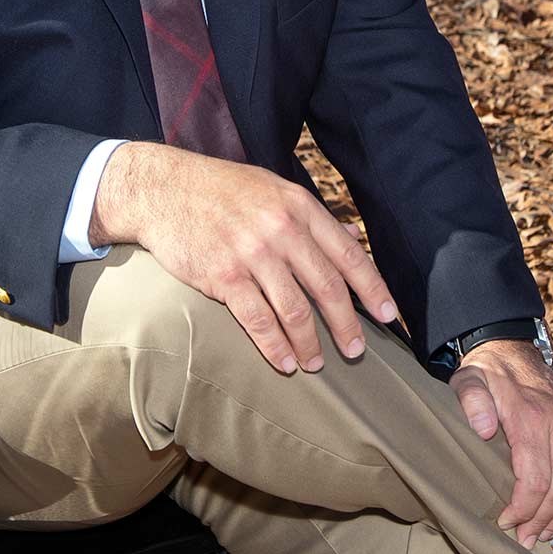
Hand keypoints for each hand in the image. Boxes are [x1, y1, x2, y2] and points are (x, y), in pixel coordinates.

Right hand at [90, 141, 398, 374]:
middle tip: (356, 352)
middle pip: (327, 287)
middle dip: (346, 325)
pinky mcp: (223, 275)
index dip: (372, 288)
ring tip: (316, 364)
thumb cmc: (221, 190)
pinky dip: (275, 346)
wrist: (163, 189)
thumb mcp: (272, 189)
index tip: (389, 316)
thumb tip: (348, 235)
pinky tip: (284, 362)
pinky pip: (258, 320)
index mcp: (298, 206)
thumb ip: (308, 216)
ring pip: (295, 309)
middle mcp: (281, 229)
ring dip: (310, 343)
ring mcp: (252, 253)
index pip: (348, 253)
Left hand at [452, 340, 552, 547]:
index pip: (534, 481)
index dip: (523, 510)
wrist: (510, 348)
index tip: (507, 522)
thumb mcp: (468, 382)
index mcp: (531, 418)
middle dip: (541, 520)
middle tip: (525, 538)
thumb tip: (483, 430)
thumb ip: (472, 403)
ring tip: (546, 533)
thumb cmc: (487, 374)